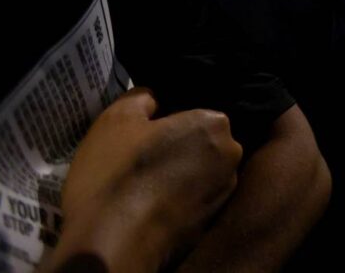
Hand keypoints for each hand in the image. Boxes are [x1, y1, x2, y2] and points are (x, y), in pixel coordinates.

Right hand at [47, 89, 240, 272]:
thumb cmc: (115, 175)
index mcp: (215, 123)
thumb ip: (141, 98)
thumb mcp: (115, 120)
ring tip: (139, 187)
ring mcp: (224, 192)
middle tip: (138, 161)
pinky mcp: (210, 223)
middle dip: (173, 148)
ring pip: (196, 171)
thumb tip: (155, 98)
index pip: (190, 112)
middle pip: (197, 142)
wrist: (113, 246)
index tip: (139, 138)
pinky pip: (192, 199)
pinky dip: (174, 200)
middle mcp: (231, 155)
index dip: (162, 123)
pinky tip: (146, 207)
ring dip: (175, 174)